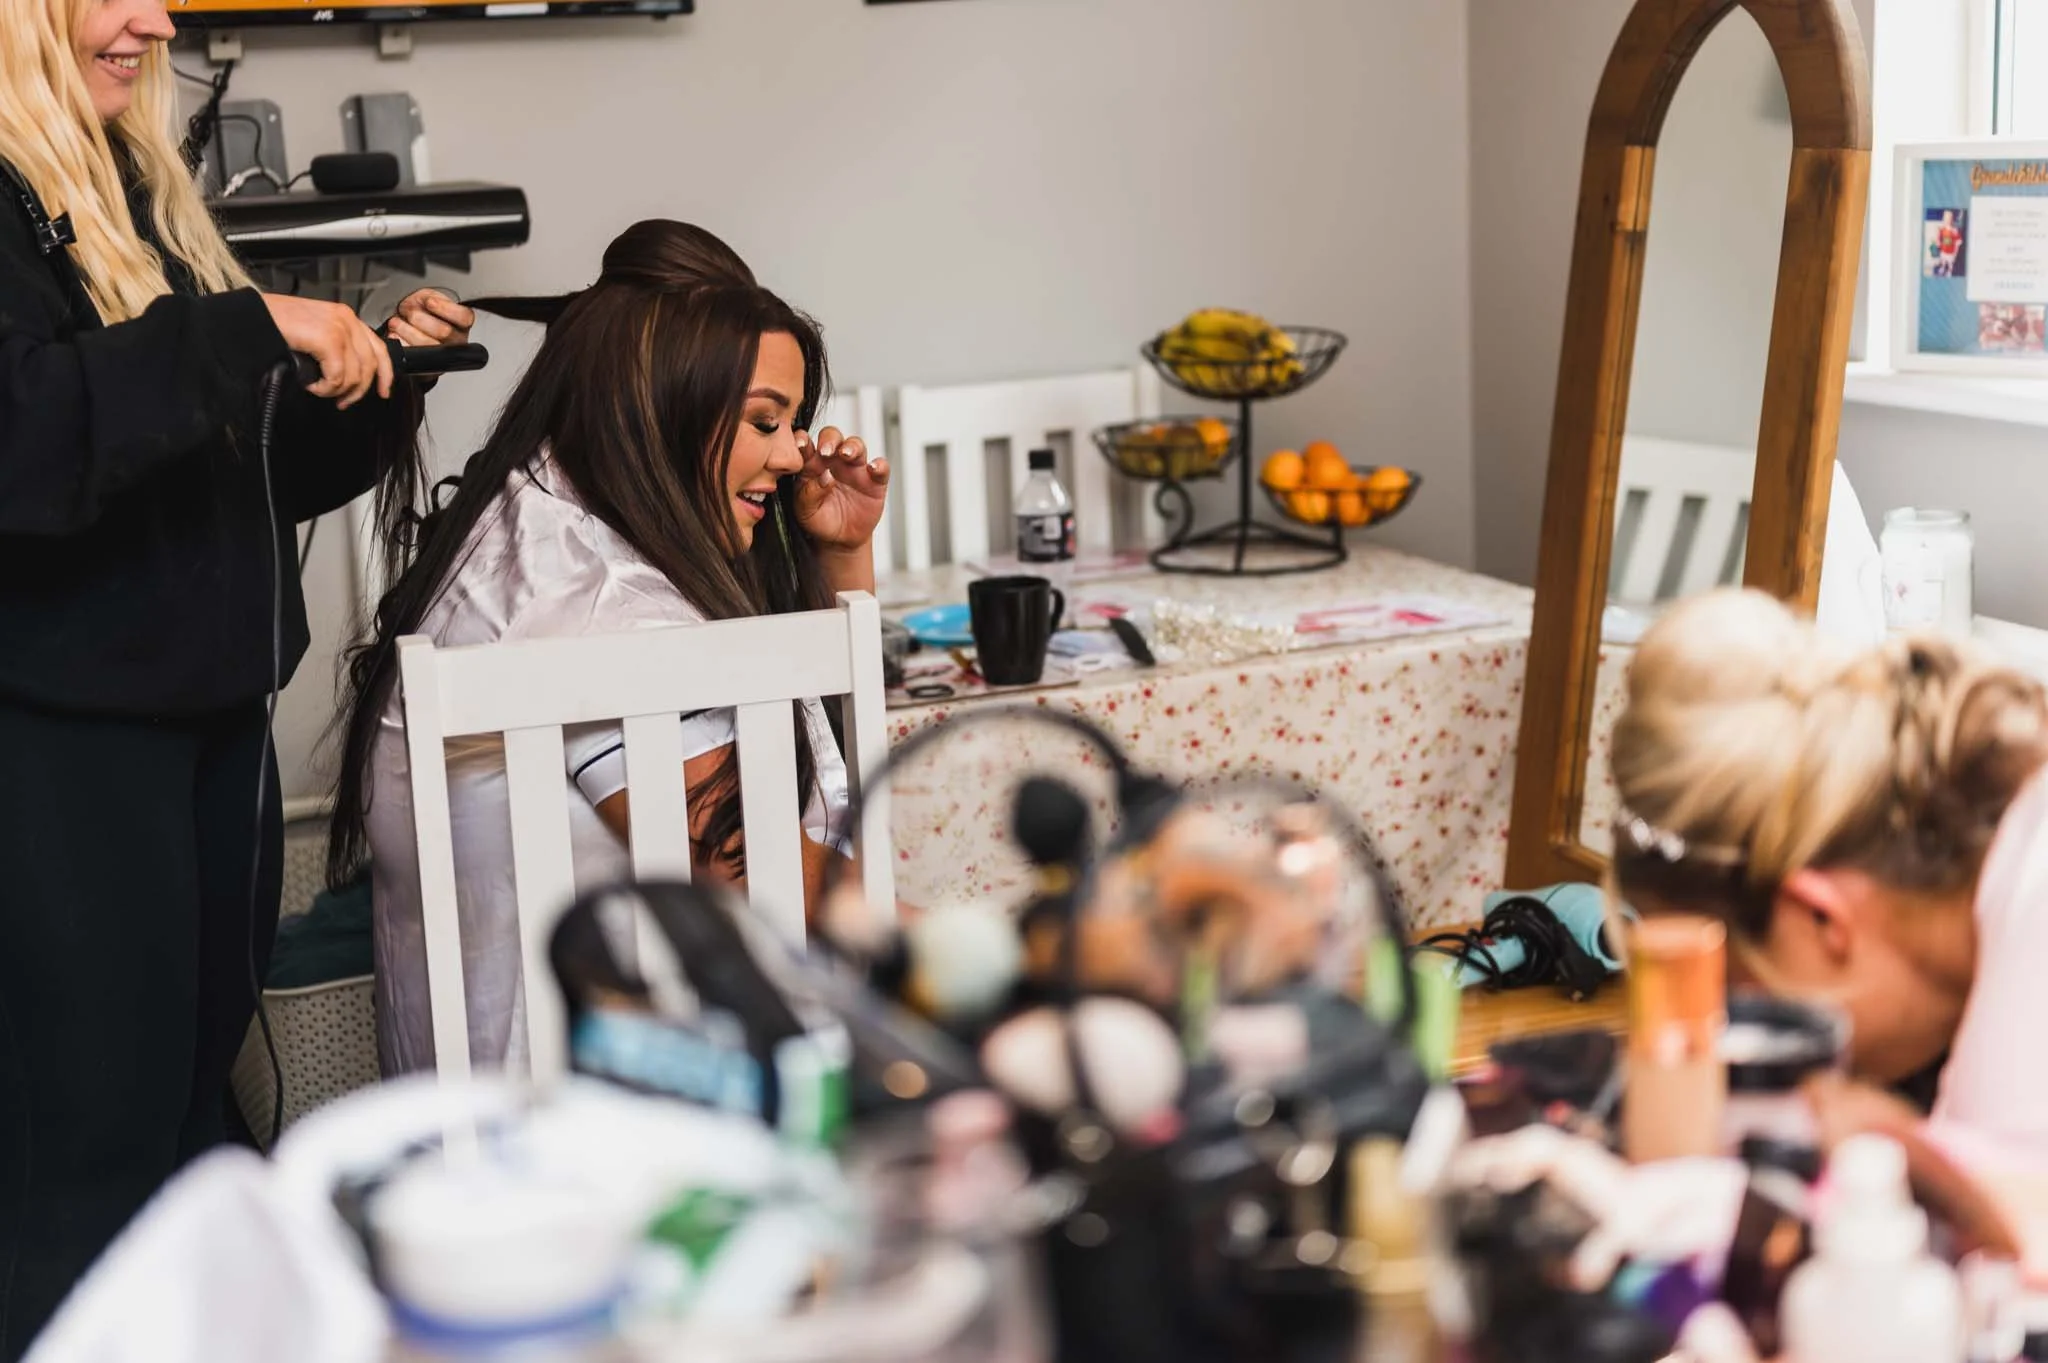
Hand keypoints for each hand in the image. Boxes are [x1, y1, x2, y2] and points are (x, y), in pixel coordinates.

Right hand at [261, 293, 391, 408]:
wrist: (254, 316)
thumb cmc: (276, 324)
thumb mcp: (315, 333)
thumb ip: (337, 347)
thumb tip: (349, 375)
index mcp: (346, 317)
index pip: (379, 349)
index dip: (385, 375)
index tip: (384, 392)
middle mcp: (347, 320)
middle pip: (370, 366)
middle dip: (357, 390)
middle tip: (342, 401)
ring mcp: (339, 328)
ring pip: (354, 375)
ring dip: (335, 390)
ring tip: (318, 387)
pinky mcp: (328, 339)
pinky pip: (337, 377)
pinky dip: (324, 387)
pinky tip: (312, 384)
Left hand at [384, 289, 474, 349]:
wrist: (410, 328)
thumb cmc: (422, 313)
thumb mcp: (428, 298)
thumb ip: (430, 297)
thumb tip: (426, 302)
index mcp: (461, 323)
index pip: (464, 317)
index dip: (446, 309)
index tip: (429, 302)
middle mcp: (456, 341)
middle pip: (444, 331)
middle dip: (421, 319)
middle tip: (410, 313)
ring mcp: (443, 355)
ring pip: (427, 345)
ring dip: (407, 331)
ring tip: (397, 323)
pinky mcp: (428, 367)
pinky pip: (414, 356)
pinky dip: (400, 343)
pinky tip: (397, 335)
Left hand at [791, 426, 889, 550]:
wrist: (840, 539)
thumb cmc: (820, 520)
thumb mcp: (805, 511)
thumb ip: (808, 493)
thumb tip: (822, 478)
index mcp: (812, 465)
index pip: (807, 445)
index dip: (803, 440)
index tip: (800, 445)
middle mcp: (834, 462)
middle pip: (833, 438)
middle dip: (830, 440)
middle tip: (826, 451)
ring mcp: (855, 469)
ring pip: (856, 446)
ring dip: (852, 446)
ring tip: (846, 454)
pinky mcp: (874, 481)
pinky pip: (881, 467)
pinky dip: (880, 465)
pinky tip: (873, 468)